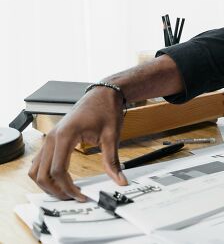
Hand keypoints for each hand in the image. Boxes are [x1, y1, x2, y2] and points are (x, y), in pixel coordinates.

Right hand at [28, 86, 127, 200]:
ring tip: (66, 192)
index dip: (68, 188)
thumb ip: (112, 160)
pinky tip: (61, 180)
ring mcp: (49, 138)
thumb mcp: (112, 135)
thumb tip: (120, 180)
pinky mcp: (51, 139)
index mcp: (65, 136)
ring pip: (36, 169)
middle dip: (55, 190)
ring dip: (47, 184)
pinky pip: (39, 161)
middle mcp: (52, 137)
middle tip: (73, 198)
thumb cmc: (106, 109)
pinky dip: (45, 174)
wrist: (102, 93)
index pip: (57, 171)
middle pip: (42, 174)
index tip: (82, 196)